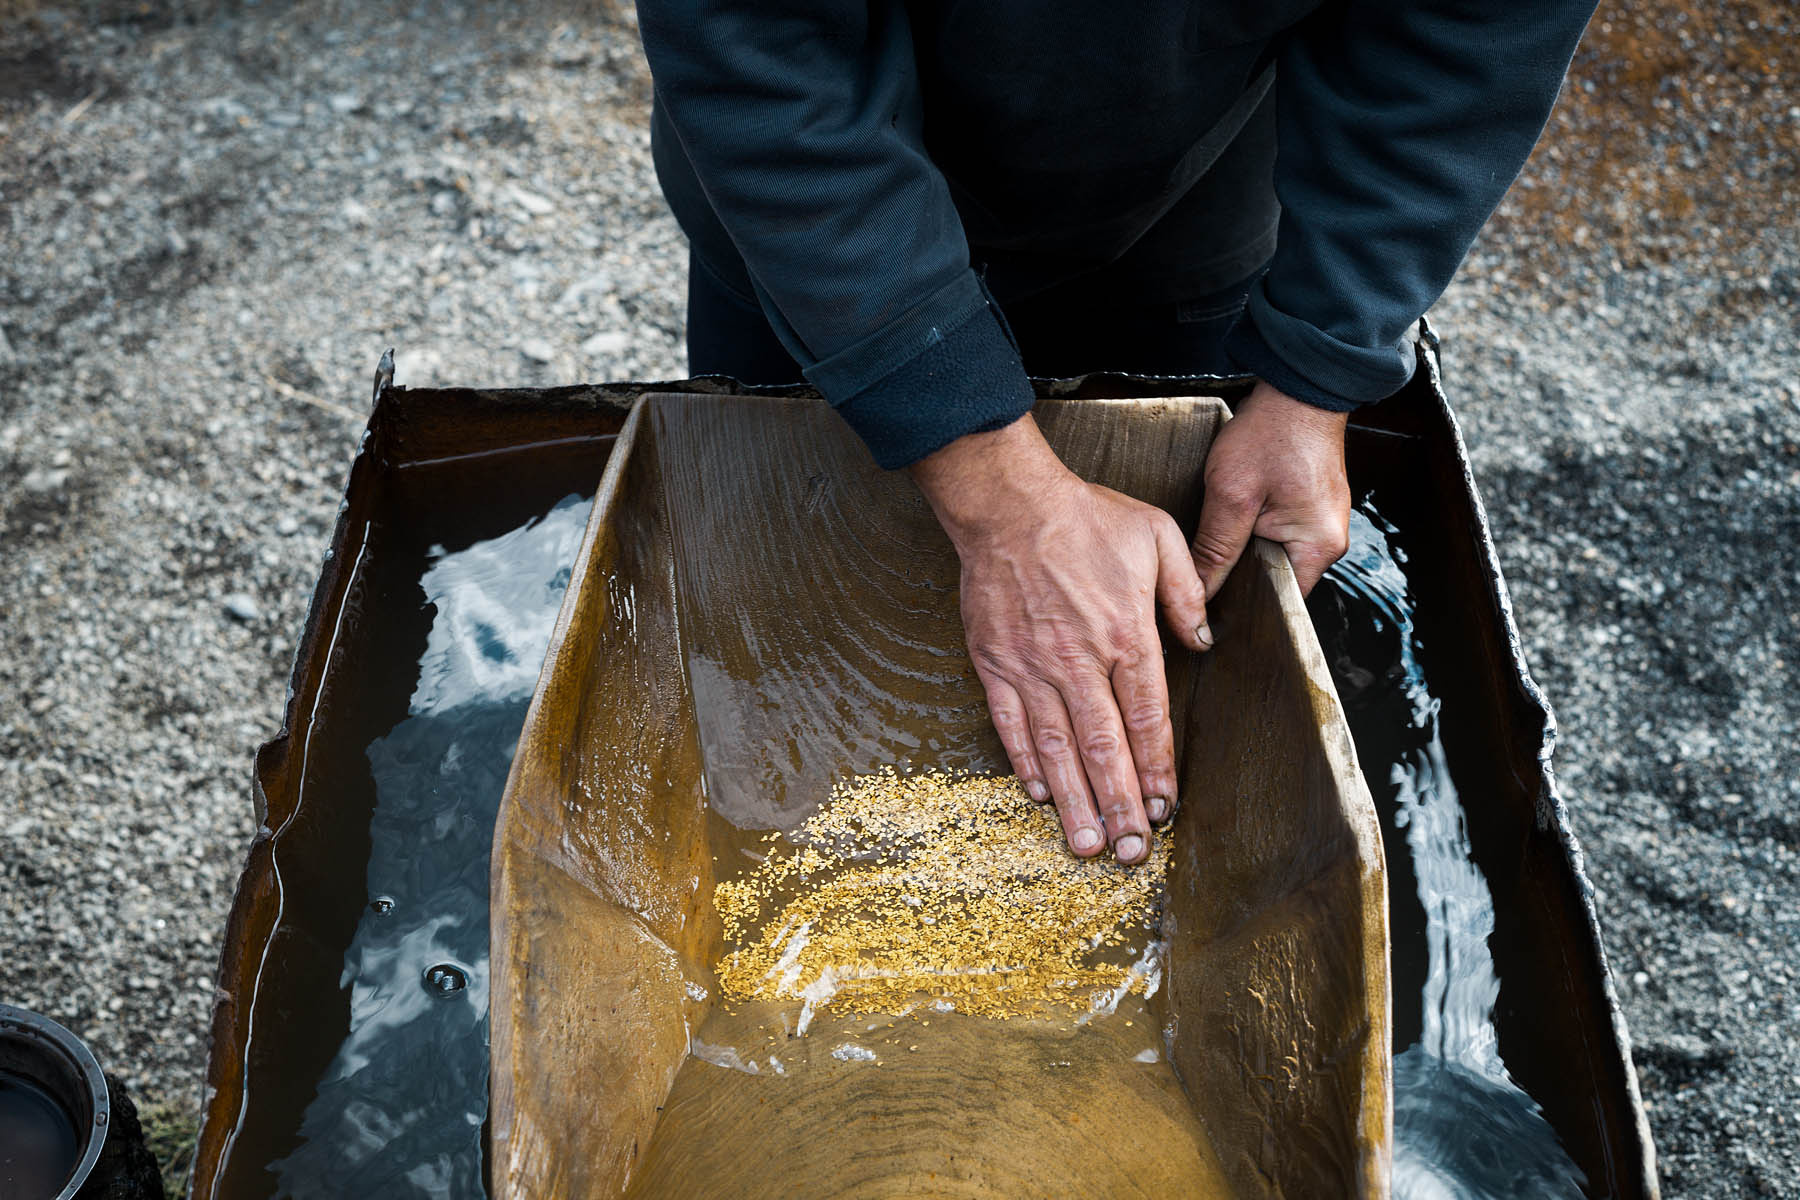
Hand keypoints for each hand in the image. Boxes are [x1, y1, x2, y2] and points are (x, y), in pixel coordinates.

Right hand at [910, 416, 1210, 863]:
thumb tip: (1204, 638)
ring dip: (1075, 801)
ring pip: (1058, 748)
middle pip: (1104, 747)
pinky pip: (1012, 725)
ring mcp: (1033, 667)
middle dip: (1120, 804)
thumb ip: (1184, 592)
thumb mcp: (1156, 537)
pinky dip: (1027, 763)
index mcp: (1126, 634)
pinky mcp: (996, 664)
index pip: (1147, 717)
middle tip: (1130, 851)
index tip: (1165, 807)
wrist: (1008, 504)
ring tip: (1086, 843)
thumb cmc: (1084, 517)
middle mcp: (1080, 661)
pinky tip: (1042, 795)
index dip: (1156, 768)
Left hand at [1191, 382, 1351, 598]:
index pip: (1277, 601)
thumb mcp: (1232, 495)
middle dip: (1239, 579)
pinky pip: (1278, 533)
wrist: (1298, 386)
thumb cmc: (1271, 434)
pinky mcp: (1310, 505)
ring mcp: (1321, 522)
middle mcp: (1328, 541)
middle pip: (1275, 580)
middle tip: (1202, 574)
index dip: (1241, 606)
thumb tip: (1200, 592)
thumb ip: (1216, 549)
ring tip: (1214, 546)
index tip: (1207, 609)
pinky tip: (1230, 521)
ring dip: (1244, 551)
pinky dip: (1253, 531)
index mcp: (1318, 547)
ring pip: (1272, 555)